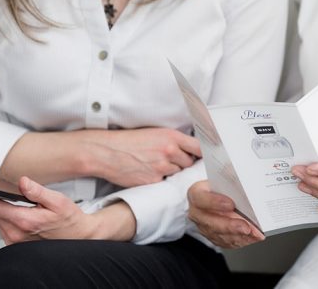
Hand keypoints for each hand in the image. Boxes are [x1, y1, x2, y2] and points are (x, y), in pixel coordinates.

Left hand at [0, 176, 135, 244]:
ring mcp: (15, 241)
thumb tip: (23, 182)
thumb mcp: (58, 201)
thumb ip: (38, 191)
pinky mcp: (16, 243)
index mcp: (25, 220)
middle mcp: (17, 233)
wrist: (78, 237)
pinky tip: (8, 209)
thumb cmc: (70, 219)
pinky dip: (1, 217)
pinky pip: (2, 227)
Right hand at [84, 128, 201, 185]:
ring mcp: (162, 167)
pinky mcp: (154, 181)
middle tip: (171, 161)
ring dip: (172, 172)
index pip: (199, 147)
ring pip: (178, 174)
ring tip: (157, 165)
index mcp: (171, 136)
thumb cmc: (130, 141)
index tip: (209, 157)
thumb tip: (189, 148)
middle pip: (189, 162)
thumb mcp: (155, 133)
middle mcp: (170, 151)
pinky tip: (149, 173)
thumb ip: (173, 140)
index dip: (204, 153)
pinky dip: (160, 180)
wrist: (108, 152)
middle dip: (184, 163)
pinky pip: (165, 183)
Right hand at [187, 180, 263, 248]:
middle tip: (246, 227)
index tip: (231, 204)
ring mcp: (204, 227)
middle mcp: (197, 213)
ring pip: (220, 235)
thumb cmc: (218, 185)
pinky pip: (226, 242)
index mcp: (196, 194)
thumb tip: (244, 180)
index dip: (216, 202)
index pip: (202, 199)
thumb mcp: (221, 178)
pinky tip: (251, 238)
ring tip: (254, 234)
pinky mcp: (212, 236)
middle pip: (211, 223)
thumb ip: (229, 180)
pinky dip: (240, 240)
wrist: (212, 194)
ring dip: (239, 236)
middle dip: (231, 226)